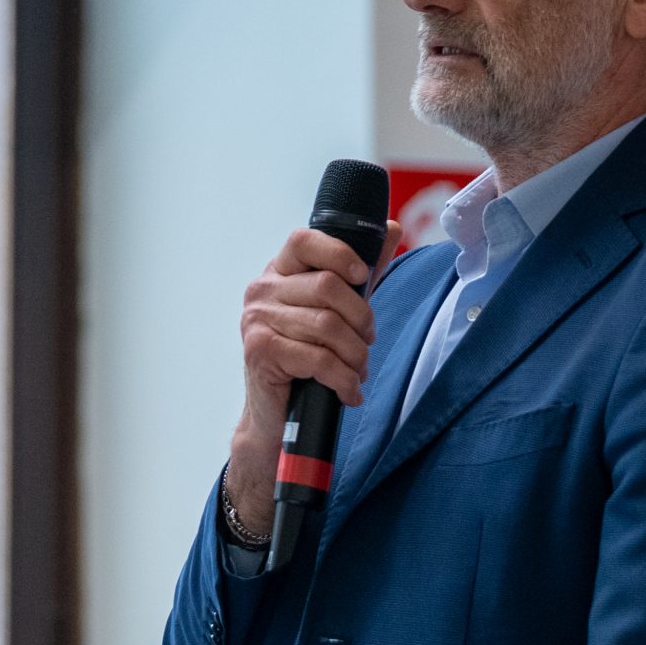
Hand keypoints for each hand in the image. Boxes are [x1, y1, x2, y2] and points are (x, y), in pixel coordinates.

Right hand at [224, 220, 401, 535]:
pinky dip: (343, 378)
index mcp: (278, 272)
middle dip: (361, 319)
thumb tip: (389, 228)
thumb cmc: (307, 359)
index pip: (304, 240)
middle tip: (366, 342)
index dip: (339, 253)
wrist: (276, 416)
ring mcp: (256, 320)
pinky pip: (317, 358)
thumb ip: (361, 271)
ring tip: (358, 372)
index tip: (362, 277)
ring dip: (355, 355)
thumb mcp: (338, 311)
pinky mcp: (260, 351)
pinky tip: (348, 391)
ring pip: (327, 326)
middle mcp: (261, 290)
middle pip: (328, 287)